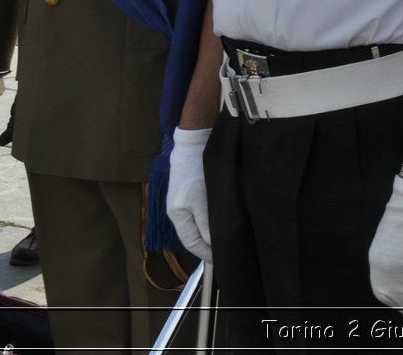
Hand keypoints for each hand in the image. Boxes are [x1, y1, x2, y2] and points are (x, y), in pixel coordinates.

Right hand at [166, 127, 212, 260]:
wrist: (194, 143)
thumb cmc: (196, 170)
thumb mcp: (203, 199)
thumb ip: (207, 223)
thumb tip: (213, 244)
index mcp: (177, 215)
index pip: (192, 243)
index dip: (206, 253)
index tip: (221, 259)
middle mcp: (177, 211)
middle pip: (193, 236)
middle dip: (208, 246)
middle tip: (226, 251)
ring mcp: (183, 202)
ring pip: (197, 225)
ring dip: (209, 234)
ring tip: (225, 239)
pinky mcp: (190, 193)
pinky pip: (198, 214)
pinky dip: (208, 221)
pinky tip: (220, 221)